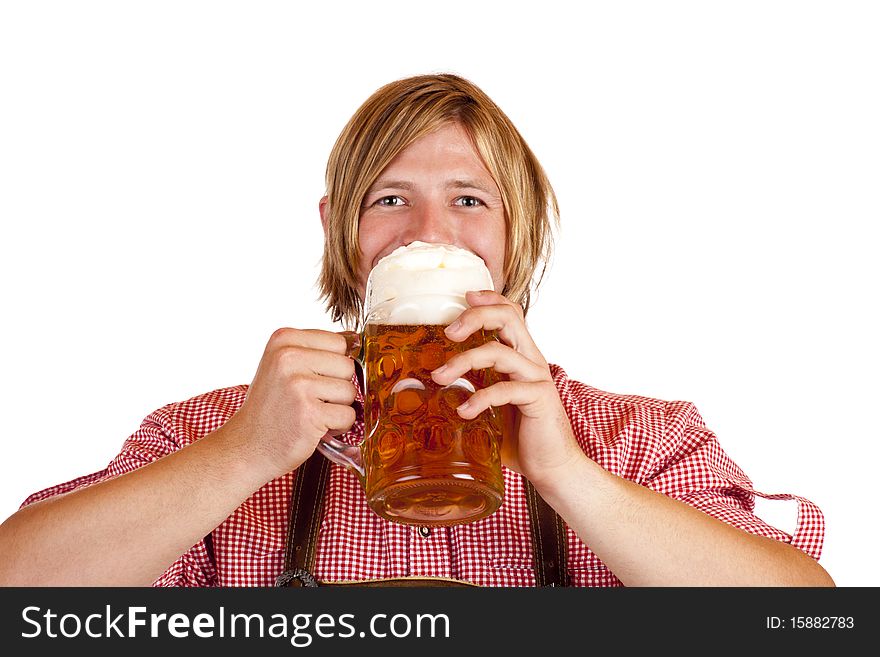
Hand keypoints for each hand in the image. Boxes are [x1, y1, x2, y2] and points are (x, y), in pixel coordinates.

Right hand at [229, 328, 358, 479]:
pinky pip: (348, 415)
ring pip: (350, 391)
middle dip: (337, 387)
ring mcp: (298, 385)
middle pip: (347, 366)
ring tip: (312, 413)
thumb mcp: (283, 365)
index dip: (333, 366)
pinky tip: (316, 427)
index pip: (339, 342)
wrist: (246, 447)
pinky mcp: (309, 412)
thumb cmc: (272, 407)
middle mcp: (289, 357)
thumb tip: (357, 341)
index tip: (311, 380)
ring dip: (338, 408)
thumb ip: (315, 351)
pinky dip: (339, 427)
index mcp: (283, 339)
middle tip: (311, 400)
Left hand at [430, 291, 583, 488]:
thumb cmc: (521, 437)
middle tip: (447, 333)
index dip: (488, 298)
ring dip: (464, 361)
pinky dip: (481, 398)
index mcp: (521, 356)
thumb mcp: (492, 405)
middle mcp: (532, 360)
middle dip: (474, 317)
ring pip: (500, 352)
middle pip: (508, 317)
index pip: (510, 312)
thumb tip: (432, 387)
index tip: (463, 296)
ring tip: (440, 378)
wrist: (553, 467)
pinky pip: (506, 389)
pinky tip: (465, 411)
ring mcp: (537, 378)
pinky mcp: (539, 399)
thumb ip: (474, 388)